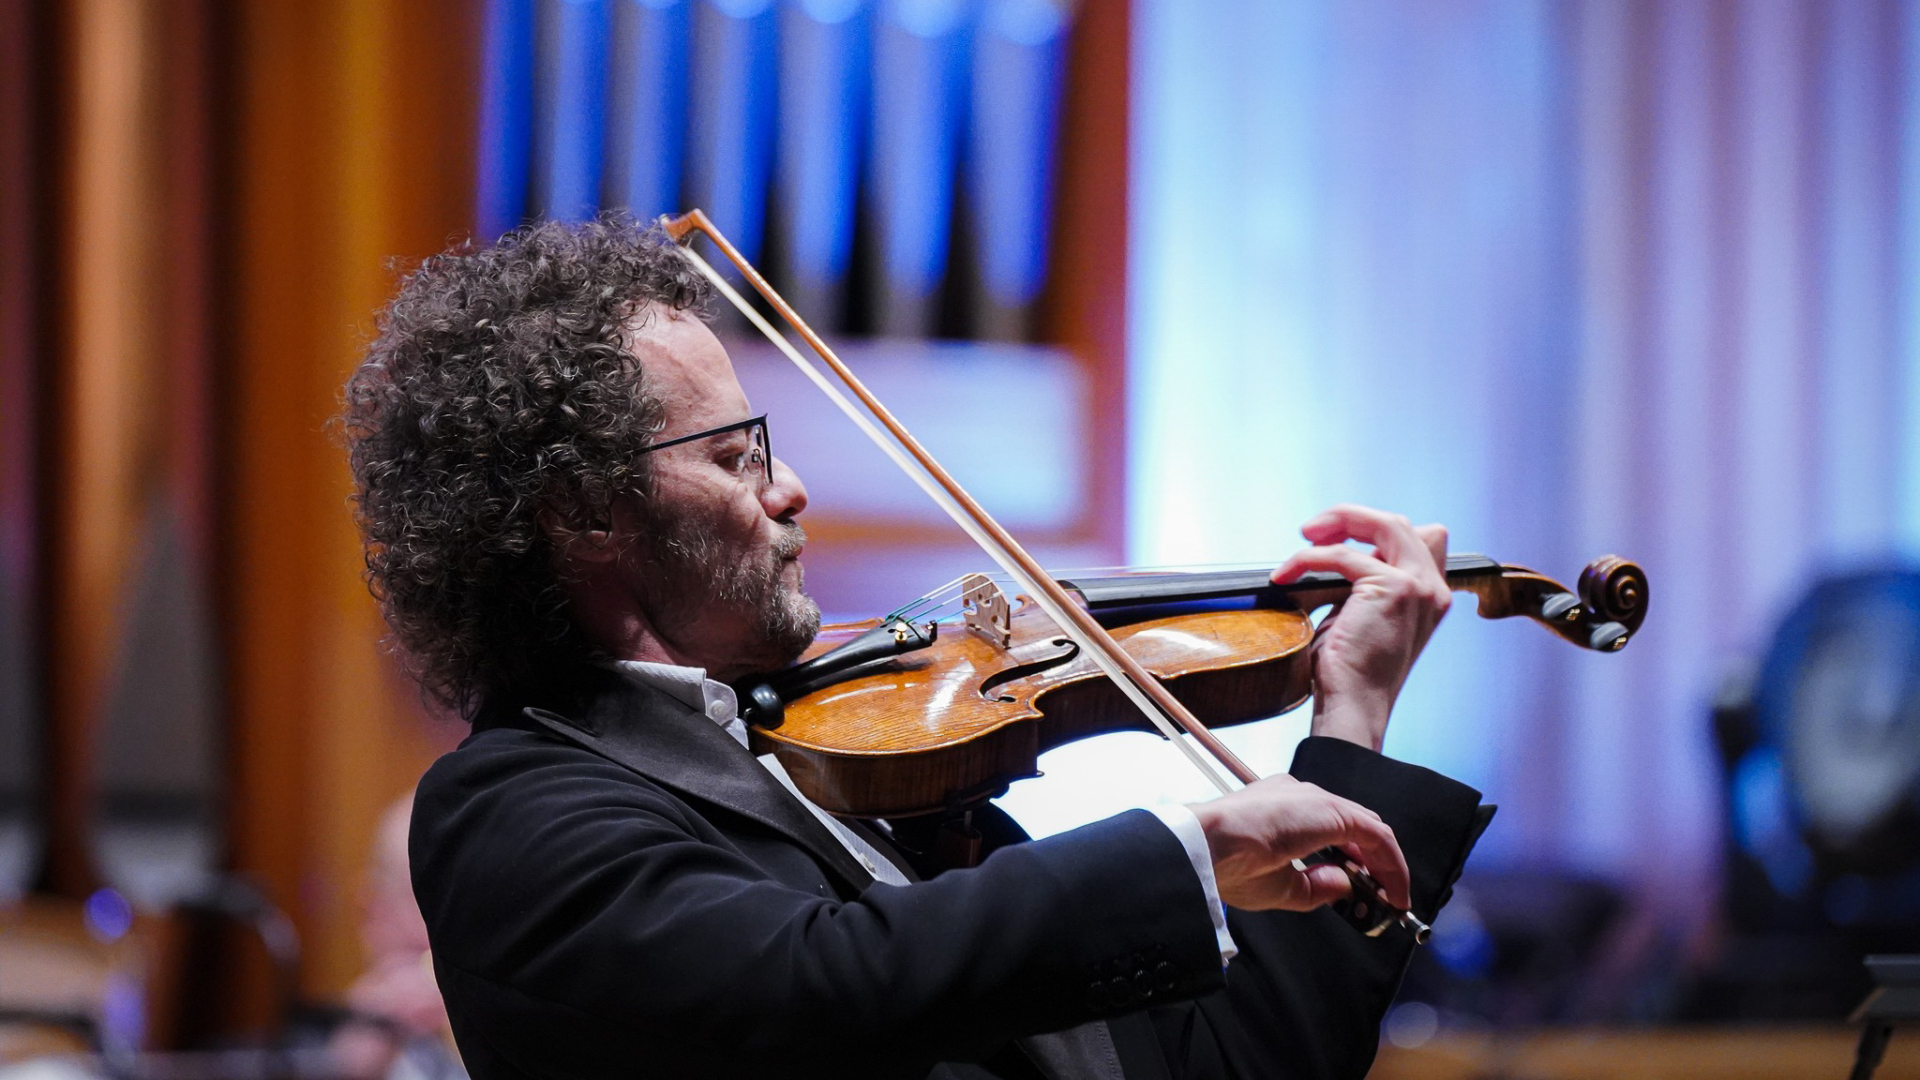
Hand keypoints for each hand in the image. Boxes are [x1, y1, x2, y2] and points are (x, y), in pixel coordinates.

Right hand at [1187, 772, 1408, 911]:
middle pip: (1355, 826)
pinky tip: (1393, 891)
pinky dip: (1391, 865)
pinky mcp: (1331, 811)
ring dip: (1385, 866)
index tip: (1363, 888)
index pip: (1331, 829)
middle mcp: (1302, 797)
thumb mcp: (1280, 887)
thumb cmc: (1227, 867)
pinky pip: (1376, 837)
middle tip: (1382, 897)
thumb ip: (1316, 885)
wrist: (1207, 848)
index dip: (1354, 859)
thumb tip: (1346, 885)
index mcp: (1283, 809)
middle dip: (1374, 863)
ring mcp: (1318, 801)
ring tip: (1392, 897)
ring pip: (1369, 830)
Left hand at [1270, 505, 1450, 750]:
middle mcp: (1433, 588)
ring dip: (1338, 521)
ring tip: (1305, 537)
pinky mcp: (1394, 588)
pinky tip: (1286, 575)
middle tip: (1312, 532)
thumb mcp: (1360, 617)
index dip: (1375, 530)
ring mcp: (1418, 586)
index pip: (1420, 537)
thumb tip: (1339, 552)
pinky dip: (1309, 558)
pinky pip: (1343, 554)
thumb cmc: (1349, 671)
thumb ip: (1363, 584)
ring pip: (1384, 524)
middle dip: (1352, 518)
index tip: (1334, 539)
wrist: (1352, 707)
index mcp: (1431, 595)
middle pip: (1399, 524)